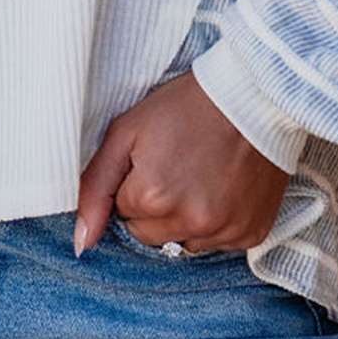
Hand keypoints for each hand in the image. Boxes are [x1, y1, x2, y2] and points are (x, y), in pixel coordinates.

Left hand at [74, 70, 290, 256]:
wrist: (255, 95)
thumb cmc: (187, 106)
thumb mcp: (127, 132)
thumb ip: (96, 187)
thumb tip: (82, 242)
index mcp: (151, 196)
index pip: (122, 214)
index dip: (136, 183)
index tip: (156, 158)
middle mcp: (188, 222)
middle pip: (149, 234)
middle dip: (156, 207)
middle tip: (178, 166)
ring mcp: (223, 230)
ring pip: (183, 242)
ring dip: (185, 218)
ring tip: (202, 176)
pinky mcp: (250, 234)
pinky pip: (219, 243)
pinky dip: (217, 222)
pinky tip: (225, 188)